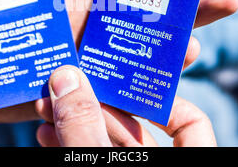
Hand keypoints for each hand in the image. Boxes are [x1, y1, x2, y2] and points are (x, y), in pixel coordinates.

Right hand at [36, 65, 215, 146]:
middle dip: (95, 103)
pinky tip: (46, 132)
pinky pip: (89, 155)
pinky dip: (70, 143)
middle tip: (66, 82)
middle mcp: (159, 162)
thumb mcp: (99, 160)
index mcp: (185, 158)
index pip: (190, 122)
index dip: (161, 98)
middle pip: (136, 126)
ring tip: (47, 104)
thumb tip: (66, 78)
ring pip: (106, 141)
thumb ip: (85, 126)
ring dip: (75, 121)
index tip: (128, 82)